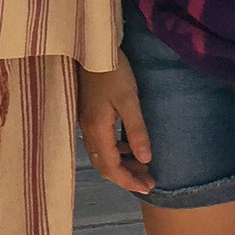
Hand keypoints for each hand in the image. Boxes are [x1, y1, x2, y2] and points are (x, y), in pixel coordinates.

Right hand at [77, 52, 154, 194]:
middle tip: (148, 181)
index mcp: (97, 129)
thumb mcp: (129, 100)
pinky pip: (100, 143)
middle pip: (104, 165)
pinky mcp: (88, 114)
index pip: (111, 167)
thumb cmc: (113, 71)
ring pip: (101, 155)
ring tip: (143, 166)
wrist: (92, 47)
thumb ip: (136, 130)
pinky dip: (116, 151)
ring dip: (121, 165)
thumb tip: (145, 160)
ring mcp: (85, 122)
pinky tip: (128, 146)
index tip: (148, 187)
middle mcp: (87, 130)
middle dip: (126, 177)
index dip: (129, 181)